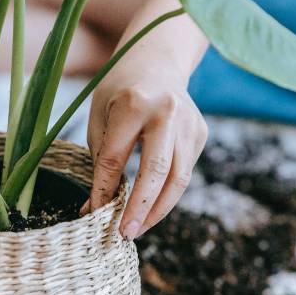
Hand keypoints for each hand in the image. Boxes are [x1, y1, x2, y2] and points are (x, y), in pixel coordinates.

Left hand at [86, 61, 206, 238]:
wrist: (157, 61)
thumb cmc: (119, 91)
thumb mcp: (99, 116)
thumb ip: (99, 160)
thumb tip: (94, 209)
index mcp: (134, 103)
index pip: (115, 158)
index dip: (104, 190)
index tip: (94, 214)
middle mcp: (167, 112)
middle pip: (156, 172)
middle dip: (139, 208)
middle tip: (125, 234)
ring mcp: (189, 123)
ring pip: (178, 179)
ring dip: (158, 210)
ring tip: (138, 228)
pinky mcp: (200, 133)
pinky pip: (184, 172)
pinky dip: (167, 194)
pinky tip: (150, 206)